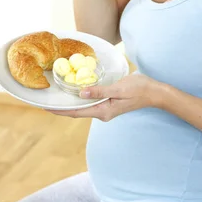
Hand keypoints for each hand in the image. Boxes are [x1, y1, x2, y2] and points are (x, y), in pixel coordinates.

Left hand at [47, 73, 165, 120]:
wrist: (155, 92)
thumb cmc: (139, 89)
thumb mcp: (119, 88)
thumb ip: (100, 91)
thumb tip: (80, 94)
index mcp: (104, 111)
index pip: (77, 112)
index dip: (60, 111)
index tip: (46, 108)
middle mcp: (103, 113)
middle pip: (78, 112)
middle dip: (62, 108)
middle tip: (46, 102)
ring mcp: (106, 109)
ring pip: (84, 107)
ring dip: (70, 103)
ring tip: (56, 96)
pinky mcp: (109, 103)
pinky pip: (91, 102)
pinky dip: (81, 98)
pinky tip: (75, 92)